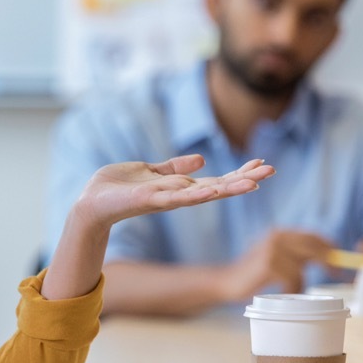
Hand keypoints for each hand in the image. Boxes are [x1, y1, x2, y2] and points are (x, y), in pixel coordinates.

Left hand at [70, 155, 274, 231]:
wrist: (90, 203)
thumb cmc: (116, 188)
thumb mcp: (150, 171)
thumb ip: (173, 167)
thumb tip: (201, 160)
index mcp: (178, 188)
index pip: (216, 181)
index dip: (238, 173)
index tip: (263, 164)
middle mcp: (177, 197)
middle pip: (217, 187)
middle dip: (244, 179)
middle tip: (272, 169)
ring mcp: (165, 200)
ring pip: (203, 194)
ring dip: (229, 188)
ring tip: (254, 181)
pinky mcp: (149, 201)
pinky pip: (176, 198)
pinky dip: (195, 195)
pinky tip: (212, 191)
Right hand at [222, 229, 333, 299]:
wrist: (226, 282)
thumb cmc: (253, 274)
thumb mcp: (275, 257)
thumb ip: (295, 254)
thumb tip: (326, 258)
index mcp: (279, 234)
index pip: (312, 236)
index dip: (328, 247)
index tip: (337, 261)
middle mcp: (276, 237)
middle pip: (313, 248)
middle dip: (327, 261)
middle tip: (334, 274)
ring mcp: (272, 250)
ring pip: (302, 269)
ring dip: (299, 284)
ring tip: (290, 292)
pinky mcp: (268, 265)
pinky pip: (292, 279)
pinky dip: (290, 290)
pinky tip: (282, 294)